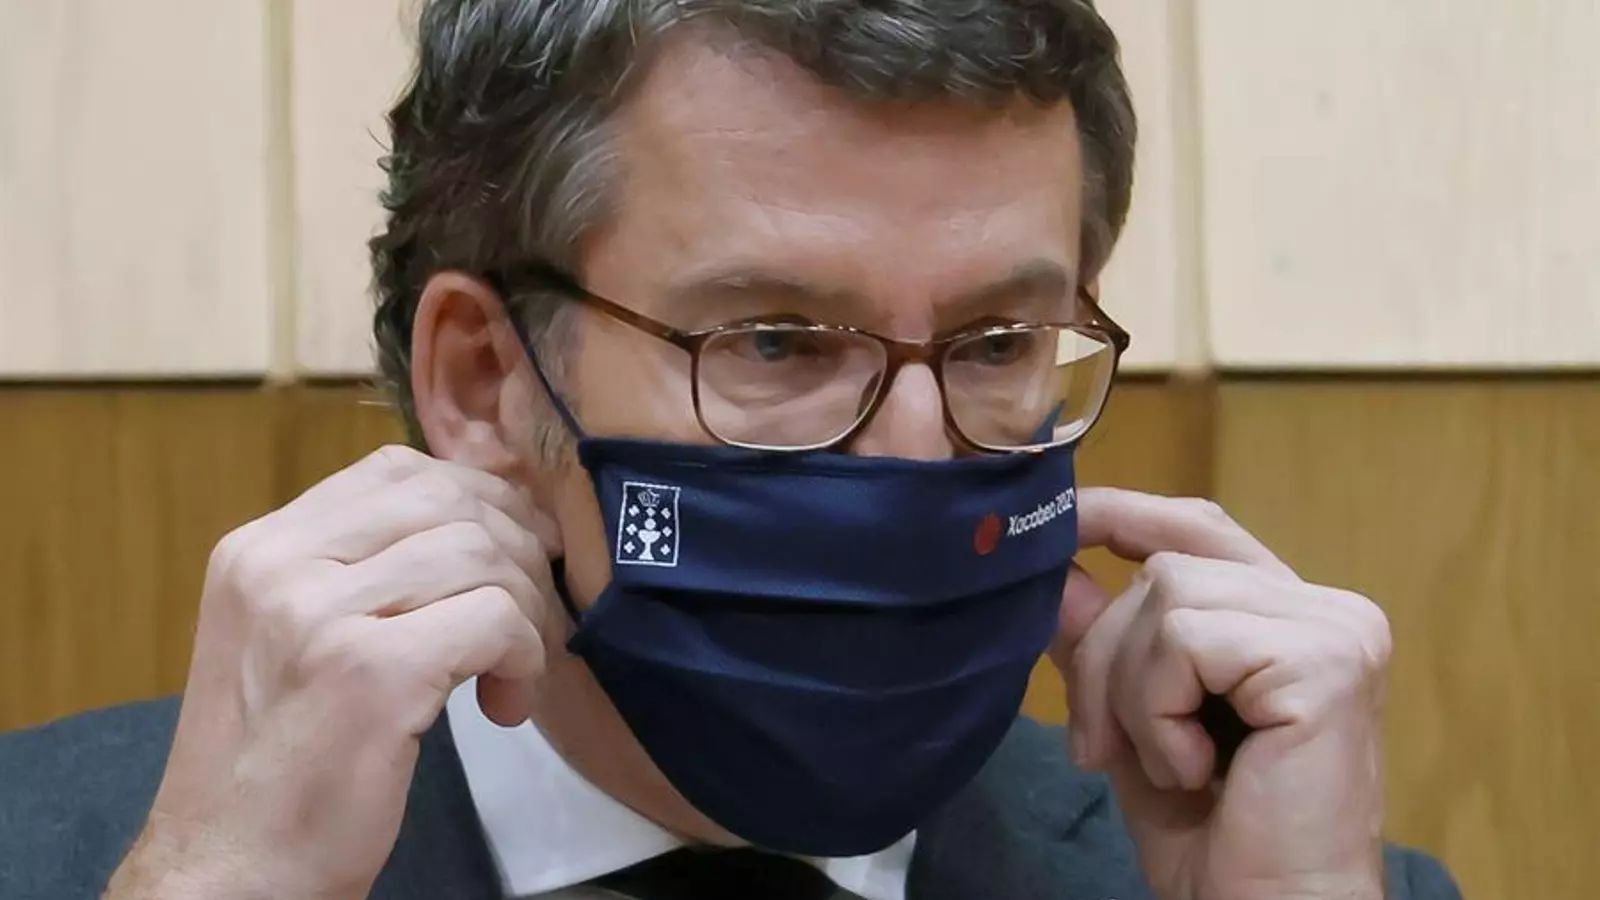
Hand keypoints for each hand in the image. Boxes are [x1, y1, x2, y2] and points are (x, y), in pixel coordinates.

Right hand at [104, 446, 554, 899]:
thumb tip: (480, 521)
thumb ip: (360, 572)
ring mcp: (319, 614)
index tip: (511, 556)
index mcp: (257, 548)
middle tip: (530, 619)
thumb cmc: (281, 767)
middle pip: (447, 501)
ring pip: (481, 554)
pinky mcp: (370, 672)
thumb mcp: (294, 640)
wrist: (232, 876)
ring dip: (525, 614)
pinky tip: (504, 707)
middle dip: (515, 553)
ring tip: (513, 676)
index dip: (476, 502)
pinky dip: (524, 657)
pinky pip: (494, 618)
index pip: (394, 471)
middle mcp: (278, 565)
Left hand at [1052, 489, 1390, 899]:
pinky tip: (1197, 769)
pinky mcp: (1325, 658)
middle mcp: (1327, 610)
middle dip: (1103, 658)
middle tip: (1101, 749)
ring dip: (1132, 693)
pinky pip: (1183, 639)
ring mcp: (1334, 629)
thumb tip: (1055, 575)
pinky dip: (1159, 712)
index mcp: (1290, 619)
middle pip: (1162, 568)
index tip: (1060, 525)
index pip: (1198, 529)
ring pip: (1164, 595)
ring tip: (1173, 765)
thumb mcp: (1135, 725)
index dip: (1123, 516)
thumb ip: (1103, 648)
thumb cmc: (1215, 841)